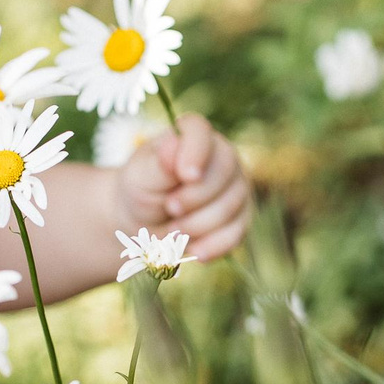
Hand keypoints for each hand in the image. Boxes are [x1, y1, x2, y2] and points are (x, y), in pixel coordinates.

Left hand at [119, 113, 252, 261]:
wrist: (146, 223)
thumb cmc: (142, 190)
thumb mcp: (140, 175)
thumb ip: (159, 162)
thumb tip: (174, 143)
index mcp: (194, 135)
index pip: (200, 131)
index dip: (196, 152)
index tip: (185, 176)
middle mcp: (223, 156)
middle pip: (223, 172)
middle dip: (193, 198)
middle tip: (169, 207)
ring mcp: (237, 186)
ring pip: (230, 207)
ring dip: (196, 225)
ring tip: (172, 229)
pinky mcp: (242, 217)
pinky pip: (236, 234)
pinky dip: (212, 246)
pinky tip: (195, 251)